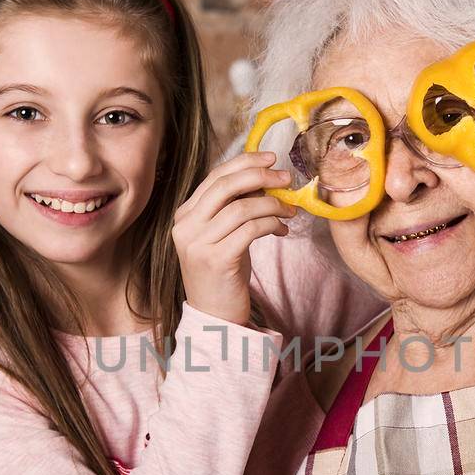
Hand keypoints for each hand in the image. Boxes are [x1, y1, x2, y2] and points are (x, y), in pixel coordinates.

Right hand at [172, 151, 295, 325]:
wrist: (214, 316)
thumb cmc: (224, 273)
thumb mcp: (224, 234)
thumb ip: (235, 207)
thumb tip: (266, 179)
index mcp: (185, 214)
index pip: (215, 177)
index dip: (245, 162)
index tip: (271, 158)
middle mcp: (186, 226)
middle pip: (226, 185)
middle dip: (260, 175)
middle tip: (286, 179)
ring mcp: (198, 243)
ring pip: (242, 207)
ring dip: (272, 205)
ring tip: (289, 212)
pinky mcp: (216, 259)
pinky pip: (250, 229)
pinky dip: (271, 224)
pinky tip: (281, 229)